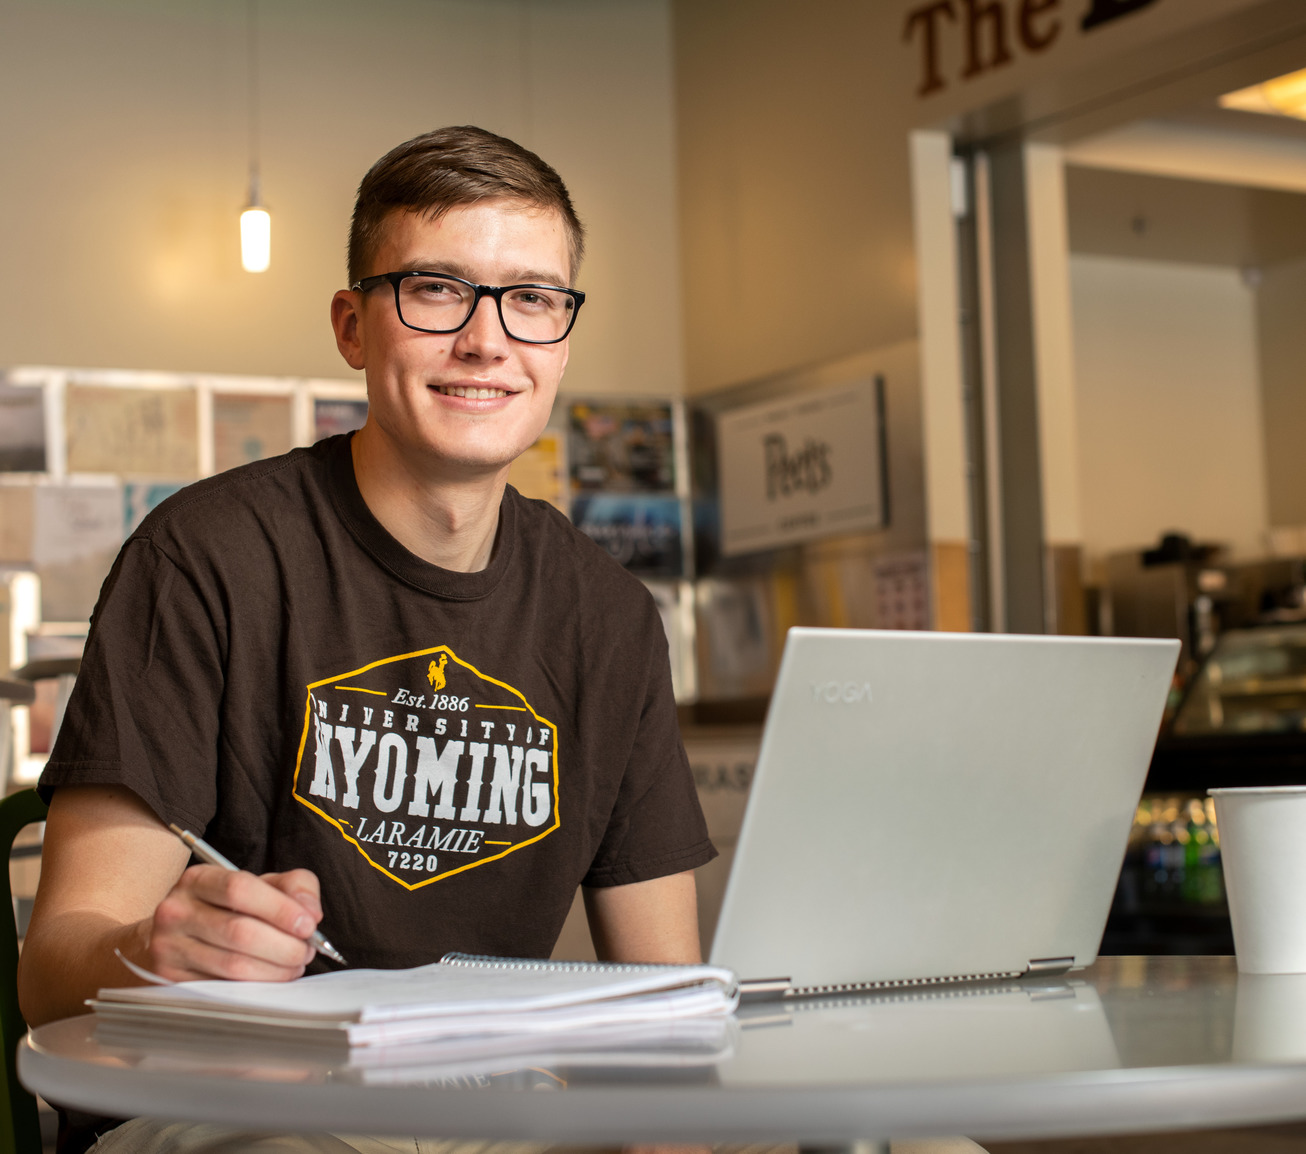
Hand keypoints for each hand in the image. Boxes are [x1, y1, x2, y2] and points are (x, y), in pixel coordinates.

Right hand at [147, 865, 322, 981]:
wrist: (178, 933)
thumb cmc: (228, 906)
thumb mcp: (261, 884)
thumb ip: (294, 887)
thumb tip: (311, 913)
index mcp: (198, 879)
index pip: (240, 889)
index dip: (280, 909)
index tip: (308, 925)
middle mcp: (176, 911)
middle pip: (239, 931)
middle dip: (284, 945)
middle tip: (307, 951)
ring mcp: (169, 947)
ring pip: (233, 965)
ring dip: (275, 969)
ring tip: (294, 964)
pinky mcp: (170, 979)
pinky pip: (223, 987)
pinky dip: (257, 986)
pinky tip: (271, 977)